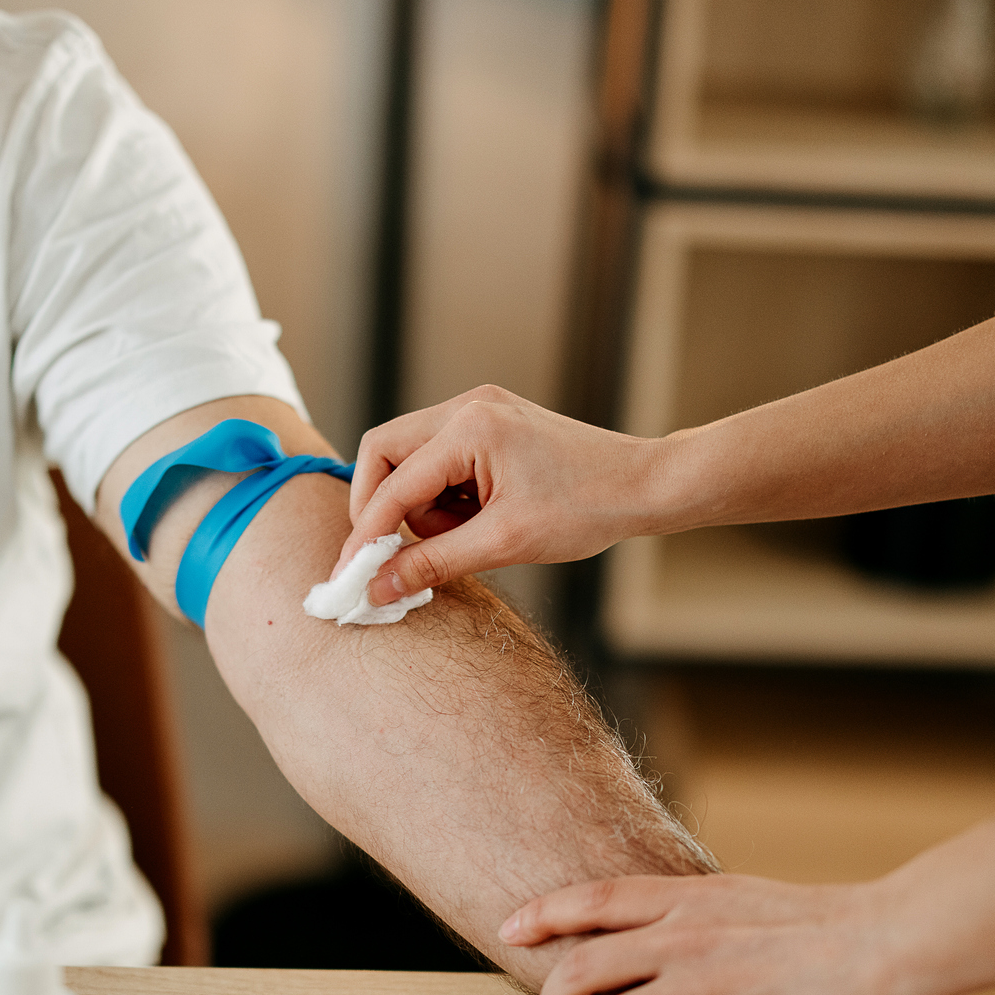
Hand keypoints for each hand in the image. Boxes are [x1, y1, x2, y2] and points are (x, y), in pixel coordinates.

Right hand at [338, 385, 668, 605]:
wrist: (644, 486)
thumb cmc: (587, 509)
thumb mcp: (504, 543)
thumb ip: (433, 563)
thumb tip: (379, 588)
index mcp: (470, 427)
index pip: (392, 485)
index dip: (366, 536)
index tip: (350, 577)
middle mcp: (467, 406)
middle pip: (384, 453)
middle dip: (382, 509)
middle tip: (394, 554)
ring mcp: (479, 410)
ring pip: (410, 459)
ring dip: (421, 506)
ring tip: (468, 535)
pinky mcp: (490, 425)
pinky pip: (440, 460)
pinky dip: (445, 496)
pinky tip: (480, 519)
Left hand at [503, 873, 922, 994]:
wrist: (885, 941)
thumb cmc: (822, 922)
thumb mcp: (741, 895)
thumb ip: (693, 911)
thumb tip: (657, 927)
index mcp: (685, 899)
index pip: (590, 900)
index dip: (542, 915)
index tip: (511, 932)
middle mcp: (681, 940)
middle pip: (579, 971)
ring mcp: (703, 990)